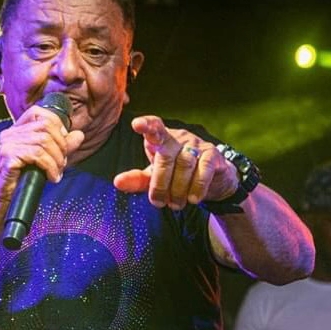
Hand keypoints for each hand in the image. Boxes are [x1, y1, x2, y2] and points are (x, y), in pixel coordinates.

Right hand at [0, 104, 84, 205]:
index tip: (62, 143)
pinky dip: (50, 167)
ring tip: (57, 172)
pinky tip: (51, 177)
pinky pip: (37, 155)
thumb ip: (61, 146)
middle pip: (45, 126)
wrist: (3, 200)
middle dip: (61, 145)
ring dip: (57, 159)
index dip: (56, 124)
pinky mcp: (8, 157)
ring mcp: (7, 145)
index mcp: (16, 130)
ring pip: (43, 141)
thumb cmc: (21, 180)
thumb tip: (79, 135)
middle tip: (62, 163)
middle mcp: (9, 134)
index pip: (37, 113)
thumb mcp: (45, 160)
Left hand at [113, 115, 238, 208]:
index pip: (154, 127)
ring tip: (175, 204)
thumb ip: (137, 179)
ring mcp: (197, 144)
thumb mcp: (154, 178)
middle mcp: (179, 138)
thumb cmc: (176, 175)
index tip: (137, 125)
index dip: (146, 125)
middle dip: (160, 183)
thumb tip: (117, 182)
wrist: (212, 180)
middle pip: (166, 156)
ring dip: (178, 189)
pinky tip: (193, 199)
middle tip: (158, 203)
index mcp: (161, 139)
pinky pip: (204, 168)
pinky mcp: (213, 154)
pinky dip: (197, 186)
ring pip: (185, 164)